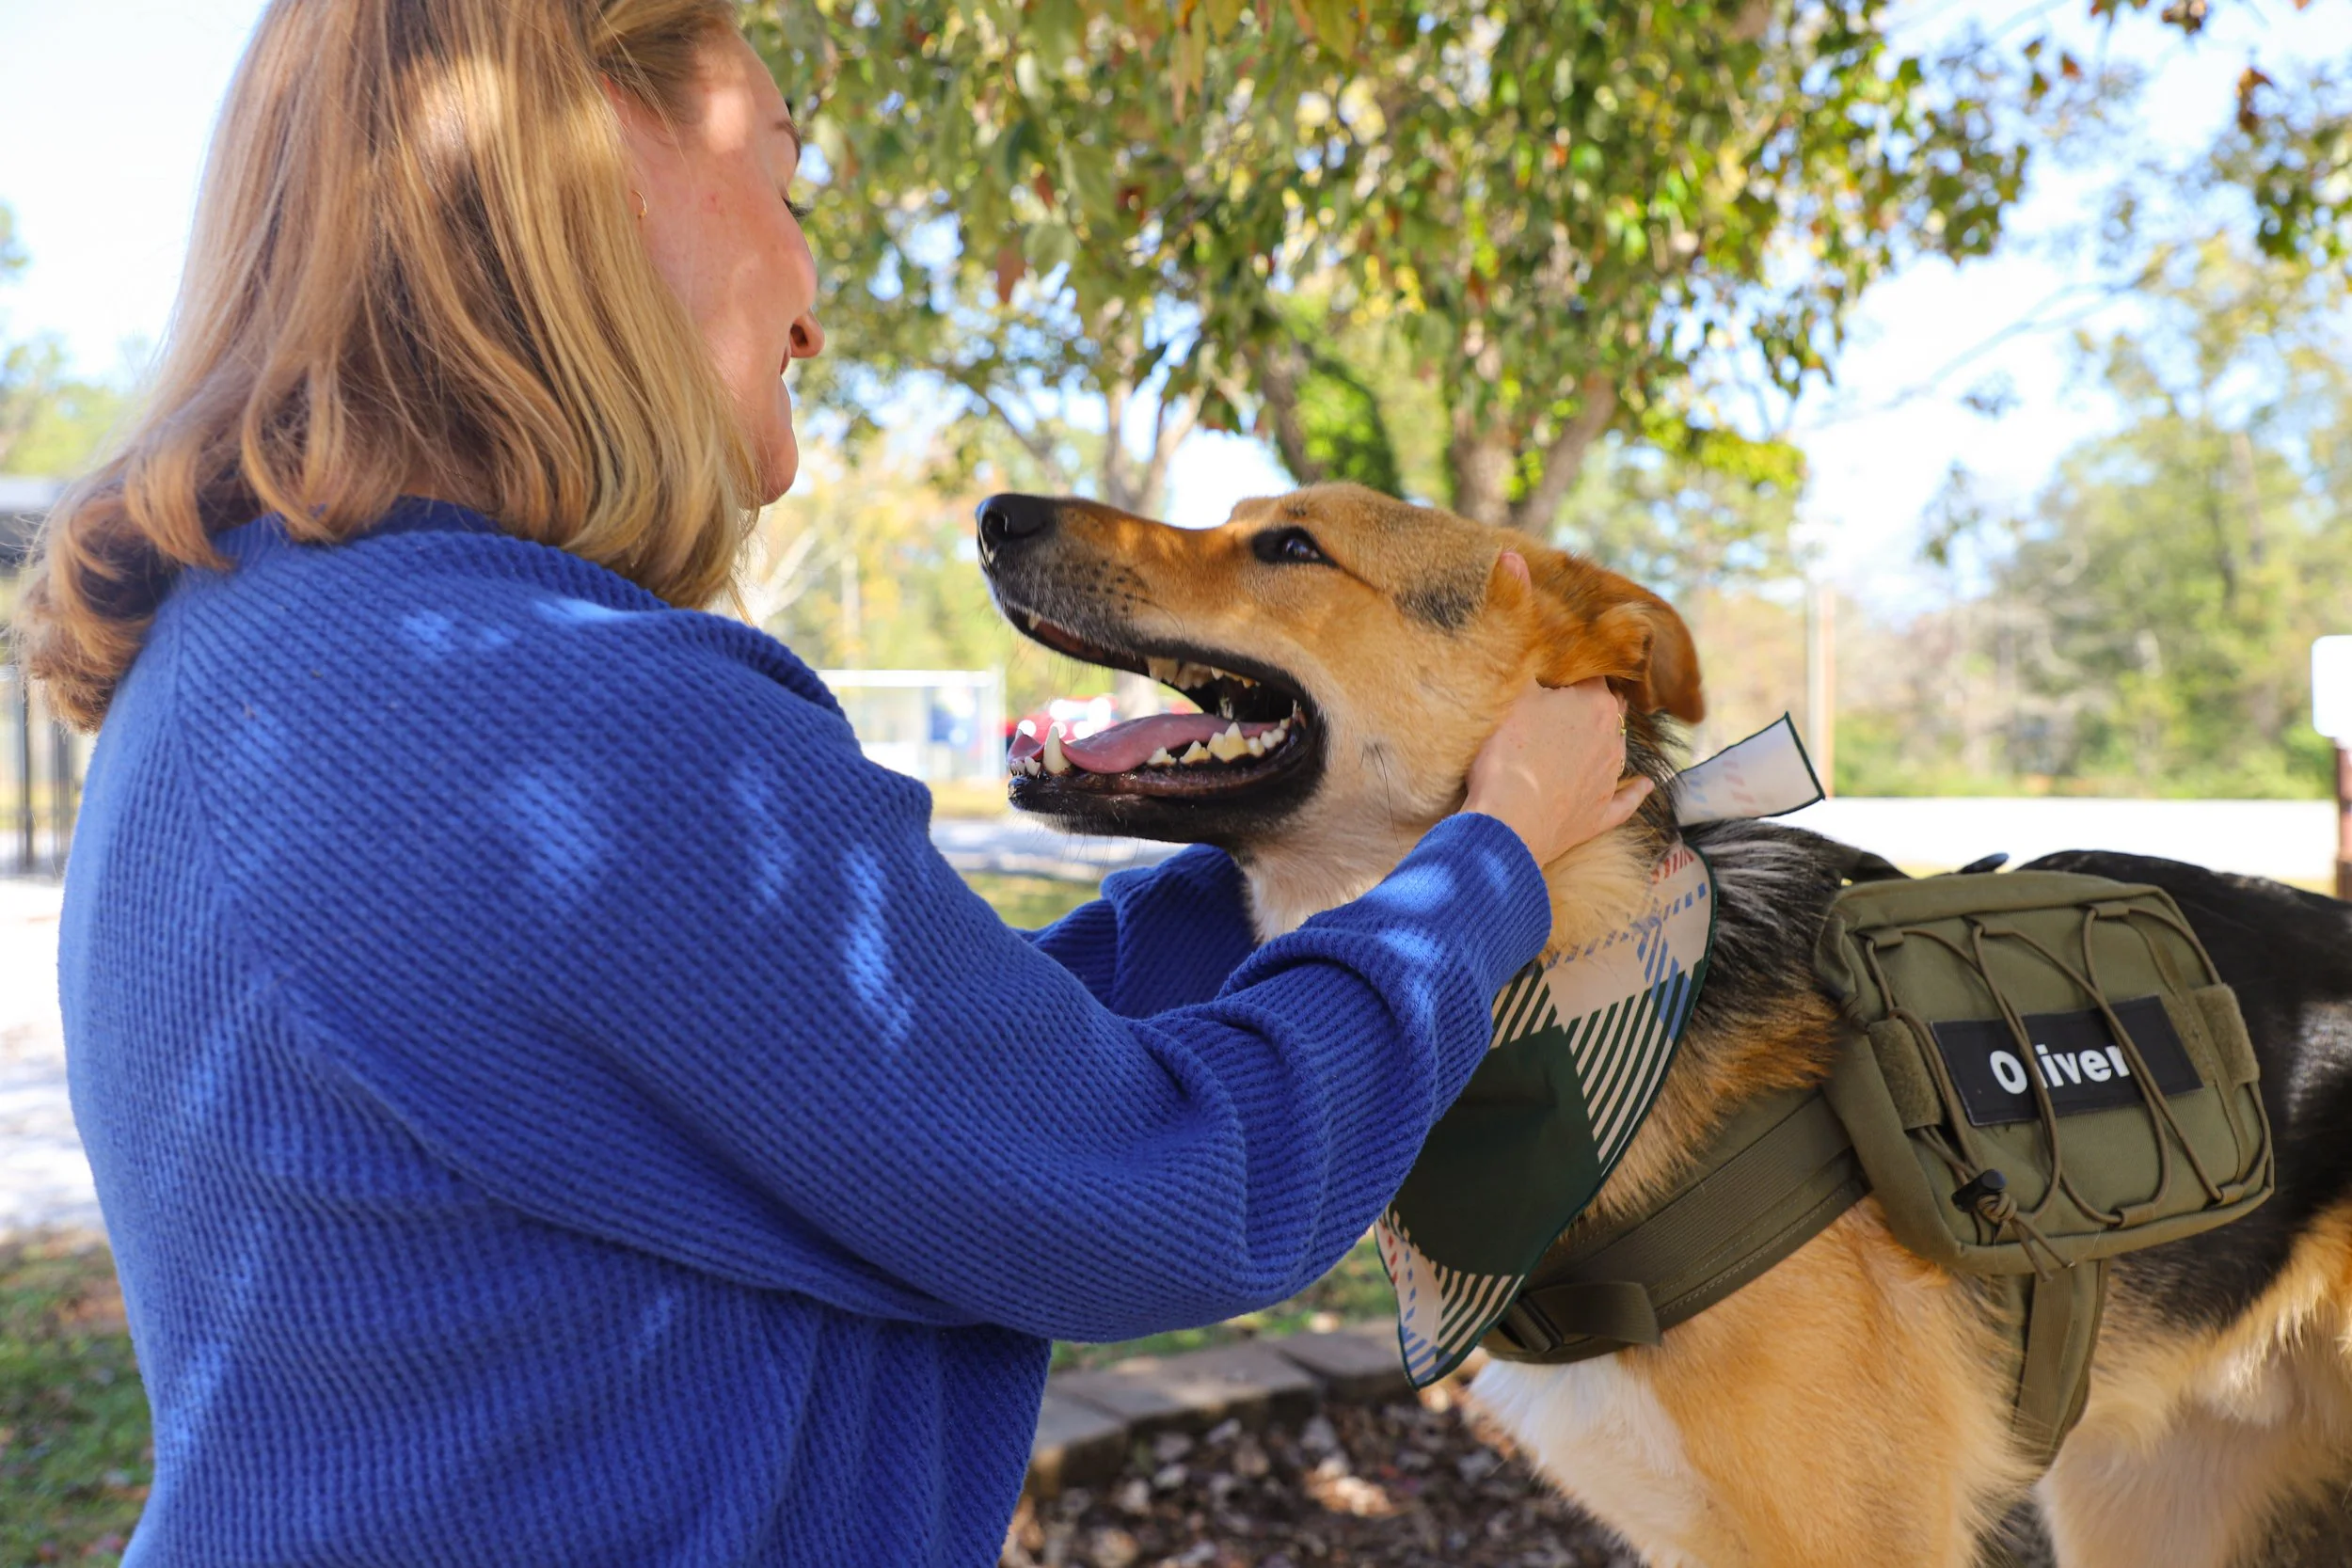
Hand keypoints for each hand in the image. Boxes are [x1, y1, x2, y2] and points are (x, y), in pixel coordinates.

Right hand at [1463, 676, 1654, 866]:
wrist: (1511, 821)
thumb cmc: (1509, 754)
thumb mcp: (1514, 699)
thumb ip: (1533, 675)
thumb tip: (1541, 660)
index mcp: (1595, 703)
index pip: (1592, 674)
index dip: (1575, 670)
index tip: (1561, 669)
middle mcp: (1612, 738)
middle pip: (1611, 708)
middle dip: (1595, 700)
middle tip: (1571, 699)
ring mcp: (1610, 777)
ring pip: (1618, 747)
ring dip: (1607, 738)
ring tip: (1589, 734)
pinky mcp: (1602, 813)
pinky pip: (1628, 799)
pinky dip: (1636, 791)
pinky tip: (1646, 785)